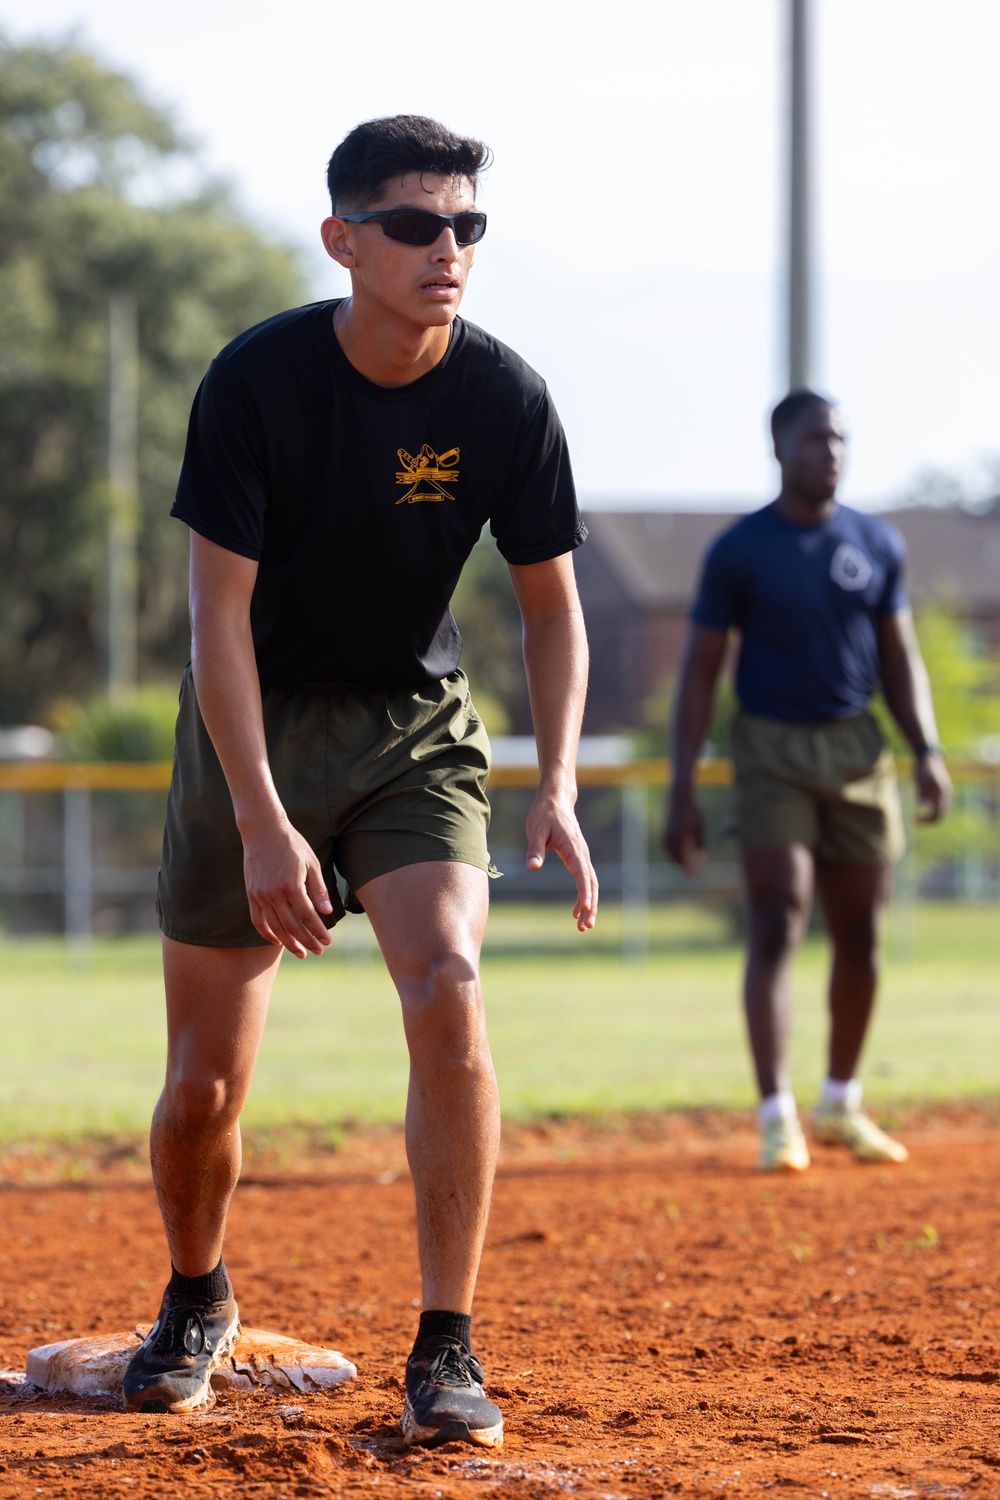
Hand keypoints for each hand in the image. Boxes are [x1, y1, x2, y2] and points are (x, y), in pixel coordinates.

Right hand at [241, 817, 333, 957]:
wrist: (263, 830)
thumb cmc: (292, 845)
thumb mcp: (311, 863)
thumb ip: (318, 890)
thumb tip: (327, 913)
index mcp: (292, 885)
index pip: (308, 916)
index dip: (318, 931)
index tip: (327, 942)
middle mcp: (274, 893)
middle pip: (292, 926)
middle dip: (307, 941)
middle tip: (318, 951)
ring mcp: (260, 895)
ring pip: (275, 927)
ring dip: (289, 943)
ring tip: (301, 952)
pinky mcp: (252, 894)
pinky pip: (258, 920)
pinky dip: (267, 933)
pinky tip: (278, 941)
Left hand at [525, 787, 597, 931]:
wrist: (556, 800)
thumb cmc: (544, 814)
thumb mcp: (536, 830)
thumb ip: (535, 849)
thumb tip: (532, 867)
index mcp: (573, 848)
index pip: (582, 874)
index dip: (584, 892)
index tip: (585, 909)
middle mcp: (582, 854)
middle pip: (591, 883)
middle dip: (590, 906)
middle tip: (585, 927)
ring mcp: (582, 856)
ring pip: (591, 884)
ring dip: (589, 905)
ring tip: (582, 925)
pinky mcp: (578, 858)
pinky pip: (585, 879)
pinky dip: (584, 896)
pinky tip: (576, 911)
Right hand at [663, 791, 704, 874]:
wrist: (678, 800)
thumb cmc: (693, 812)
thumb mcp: (700, 827)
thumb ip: (700, 842)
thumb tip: (702, 857)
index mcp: (681, 835)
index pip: (684, 856)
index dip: (689, 867)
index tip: (695, 875)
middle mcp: (671, 837)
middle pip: (677, 858)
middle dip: (685, 867)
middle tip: (693, 875)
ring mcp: (666, 836)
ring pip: (672, 855)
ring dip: (680, 862)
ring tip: (689, 868)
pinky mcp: (664, 835)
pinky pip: (669, 850)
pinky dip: (675, 856)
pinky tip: (682, 859)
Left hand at [915, 751, 951, 823]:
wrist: (927, 755)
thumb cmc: (923, 767)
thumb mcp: (920, 779)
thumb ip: (922, 792)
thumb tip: (922, 806)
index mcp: (943, 793)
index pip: (937, 815)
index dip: (925, 820)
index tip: (913, 820)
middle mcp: (945, 795)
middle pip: (940, 815)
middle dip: (927, 820)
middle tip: (913, 821)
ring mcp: (943, 793)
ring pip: (938, 810)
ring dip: (927, 815)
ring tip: (914, 816)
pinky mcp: (938, 791)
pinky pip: (935, 804)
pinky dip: (928, 808)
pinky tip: (918, 805)